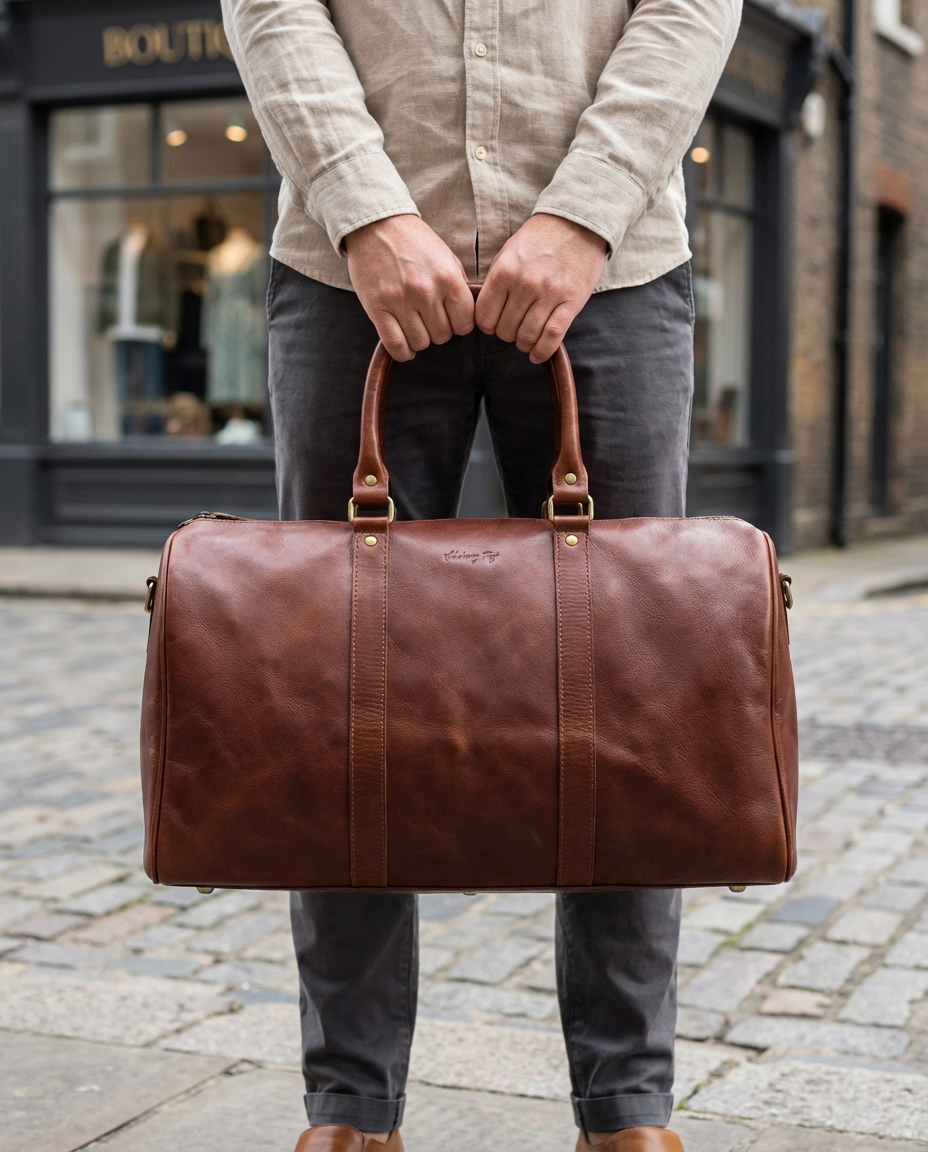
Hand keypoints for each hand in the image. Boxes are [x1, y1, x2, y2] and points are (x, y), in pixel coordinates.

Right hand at [345, 214, 474, 360]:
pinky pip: (396, 345)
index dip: (458, 325)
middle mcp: (426, 291)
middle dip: (437, 330)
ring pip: (420, 343)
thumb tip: (468, 315)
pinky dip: (402, 351)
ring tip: (414, 323)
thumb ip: (458, 286)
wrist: (376, 224)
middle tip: (428, 317)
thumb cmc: (413, 241)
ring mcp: (400, 301)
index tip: (449, 318)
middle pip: (442, 336)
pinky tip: (404, 344)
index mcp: (448, 278)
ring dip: (419, 338)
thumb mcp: (445, 257)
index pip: (465, 324)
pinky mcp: (377, 307)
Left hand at [475, 214, 606, 362]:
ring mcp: (548, 294)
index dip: (487, 325)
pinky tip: (536, 354)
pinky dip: (542, 351)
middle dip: (506, 334)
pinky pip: (552, 337)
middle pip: (505, 330)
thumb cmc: (540, 239)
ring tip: (525, 339)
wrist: (578, 222)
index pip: (484, 317)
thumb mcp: (508, 253)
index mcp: (504, 272)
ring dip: (524, 344)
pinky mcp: (571, 302)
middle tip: (513, 327)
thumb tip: (484, 311)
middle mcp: (524, 285)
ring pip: (527, 337)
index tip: (494, 323)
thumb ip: (495, 281)